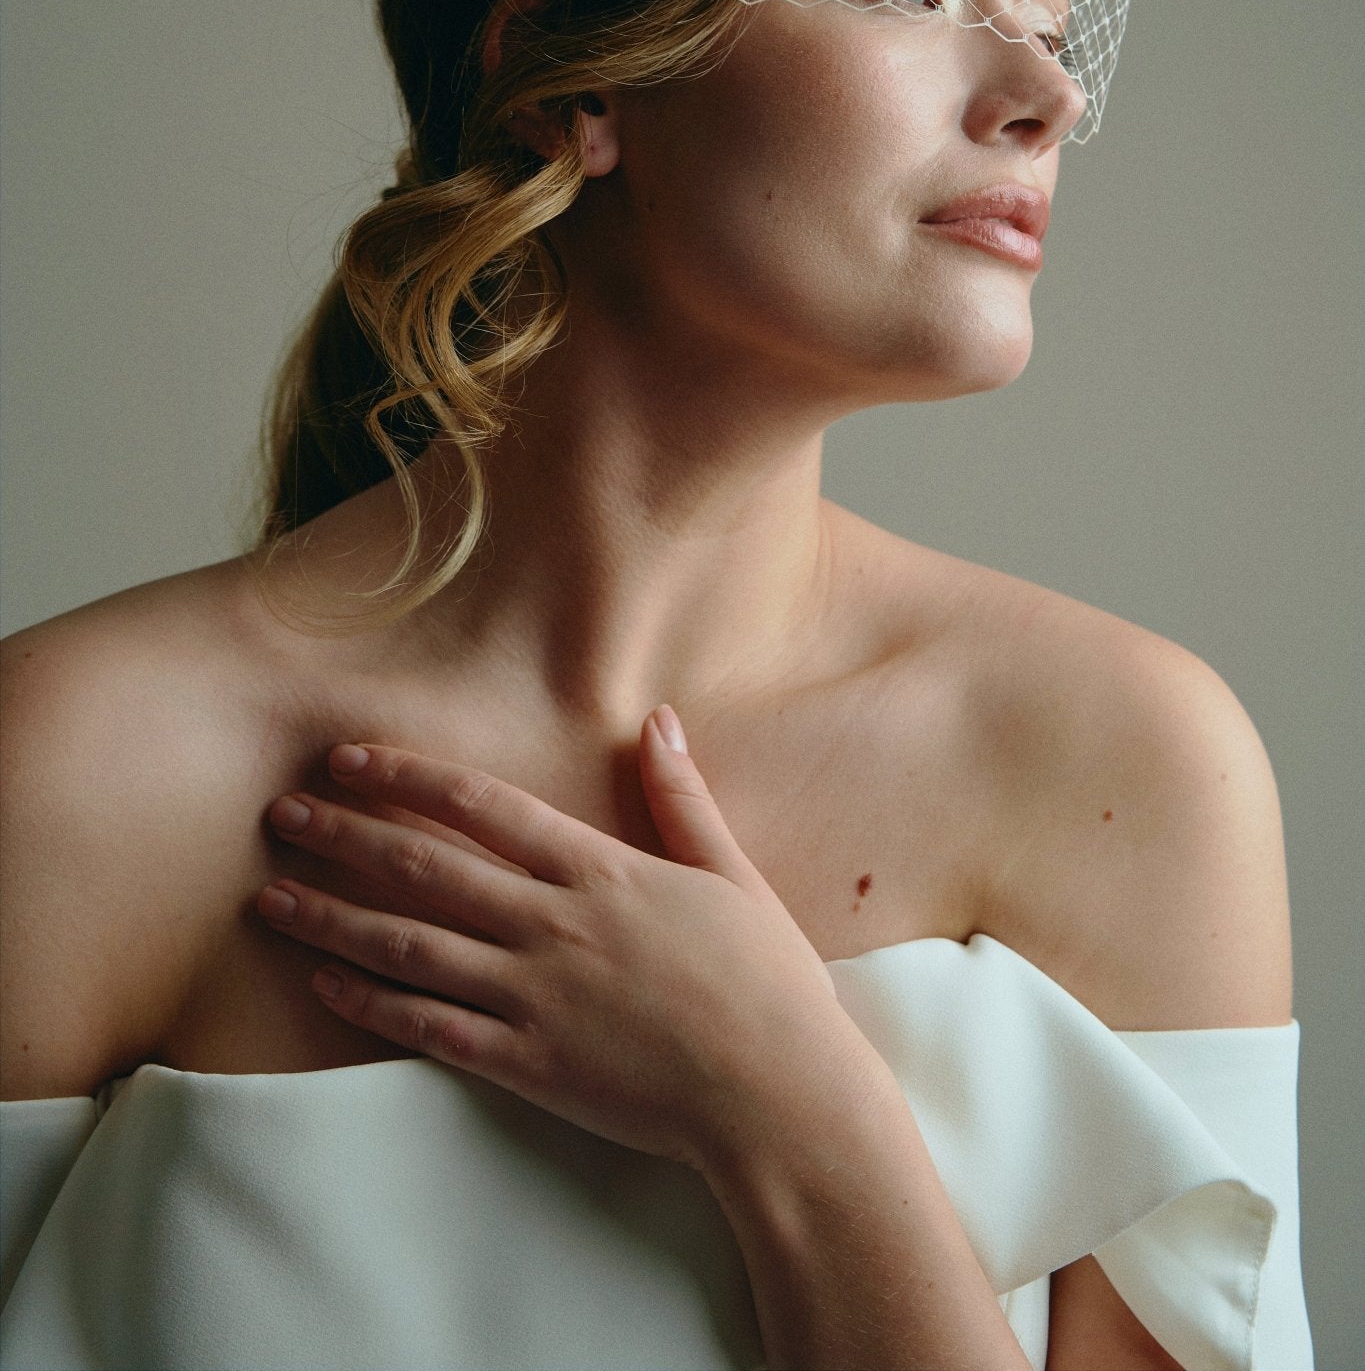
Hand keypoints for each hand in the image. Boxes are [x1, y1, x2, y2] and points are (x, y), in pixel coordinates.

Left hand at [257, 708, 860, 1175]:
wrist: (779, 1096)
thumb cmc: (767, 984)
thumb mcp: (731, 875)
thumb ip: (682, 799)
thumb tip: (659, 719)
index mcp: (600, 871)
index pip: (480, 806)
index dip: (407, 777)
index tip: (348, 757)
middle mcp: (554, 925)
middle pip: (424, 868)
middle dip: (344, 836)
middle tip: (281, 813)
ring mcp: (535, 997)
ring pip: (410, 946)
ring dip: (333, 917)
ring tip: (272, 898)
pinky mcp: (529, 1064)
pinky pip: (431, 1028)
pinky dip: (372, 1005)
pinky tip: (326, 986)